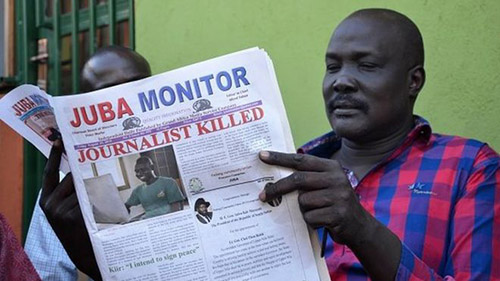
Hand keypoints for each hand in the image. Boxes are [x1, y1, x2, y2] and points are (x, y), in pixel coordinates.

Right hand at [39, 139, 101, 280]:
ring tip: (100, 201)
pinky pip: (89, 199)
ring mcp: (60, 211)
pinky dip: (98, 201)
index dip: (55, 155)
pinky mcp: (72, 216)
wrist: (83, 251)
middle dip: (84, 176)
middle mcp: (49, 204)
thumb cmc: (78, 226)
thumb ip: (68, 192)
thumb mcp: (65, 208)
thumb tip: (80, 169)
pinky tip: (102, 209)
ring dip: (94, 191)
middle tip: (96, 172)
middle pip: (71, 178)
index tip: (59, 139)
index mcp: (45, 200)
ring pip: (82, 188)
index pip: (50, 172)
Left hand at [258, 150, 374, 245]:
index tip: (262, 155)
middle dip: (278, 188)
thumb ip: (307, 178)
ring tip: (315, 212)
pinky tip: (321, 222)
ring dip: (302, 210)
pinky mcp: (338, 214)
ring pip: (303, 201)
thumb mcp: (325, 185)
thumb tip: (275, 177)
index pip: (301, 159)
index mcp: (331, 167)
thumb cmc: (334, 203)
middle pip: (298, 179)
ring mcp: (339, 196)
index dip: (280, 158)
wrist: (359, 226)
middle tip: (262, 196)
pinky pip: (310, 217)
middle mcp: (337, 178)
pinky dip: (311, 222)